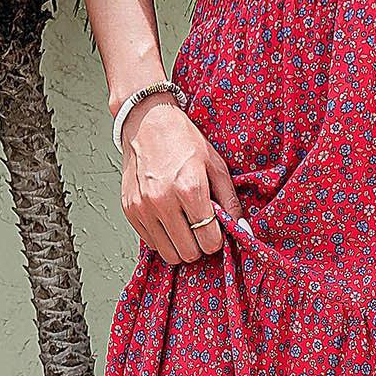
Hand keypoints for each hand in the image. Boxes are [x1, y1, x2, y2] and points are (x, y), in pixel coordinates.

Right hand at [118, 94, 245, 262]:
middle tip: (200, 229)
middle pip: (188, 252)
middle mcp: (162, 201)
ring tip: (184, 226)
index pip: (208, 240)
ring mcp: (143, 207)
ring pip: (168, 254)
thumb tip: (245, 232)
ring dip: (180, 245)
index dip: (216, 240)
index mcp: (189, 188)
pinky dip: (162, 237)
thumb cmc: (183, 141)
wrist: (146, 121)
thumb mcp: (216, 166)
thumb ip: (231, 202)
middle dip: (199, 245)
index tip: (215, 230)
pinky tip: (167, 218)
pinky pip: (151, 243)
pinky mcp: (129, 210)